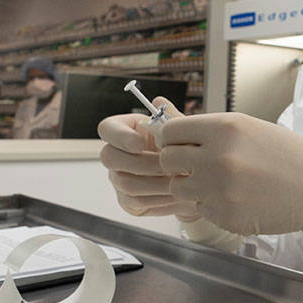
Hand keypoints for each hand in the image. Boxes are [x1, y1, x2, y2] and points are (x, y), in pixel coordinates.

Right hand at [97, 99, 197, 218]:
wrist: (195, 179)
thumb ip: (172, 119)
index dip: (120, 136)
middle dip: (141, 162)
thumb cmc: (182, 150)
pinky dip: (160, 197)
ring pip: (125, 182)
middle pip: (109, 157)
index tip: (140, 143)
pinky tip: (177, 193)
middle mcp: (117, 154)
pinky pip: (137, 201)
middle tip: (167, 164)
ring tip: (179, 179)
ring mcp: (119, 178)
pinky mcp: (128, 200)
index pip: (107, 128)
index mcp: (126, 130)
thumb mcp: (181, 133)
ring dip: (155, 182)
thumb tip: (159, 102)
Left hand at [157, 112, 302, 235]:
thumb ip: (208, 129)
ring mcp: (220, 190)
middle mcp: (218, 157)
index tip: (180, 144)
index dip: (171, 139)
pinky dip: (212, 205)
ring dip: (193, 186)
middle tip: (196, 165)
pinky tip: (237, 198)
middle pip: (167, 160)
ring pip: (179, 188)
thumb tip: (165, 126)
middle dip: (178, 163)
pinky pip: (200, 208)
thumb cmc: (286, 154)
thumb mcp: (248, 127)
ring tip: (220, 182)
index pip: (169, 132)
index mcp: (224, 128)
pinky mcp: (225, 216)